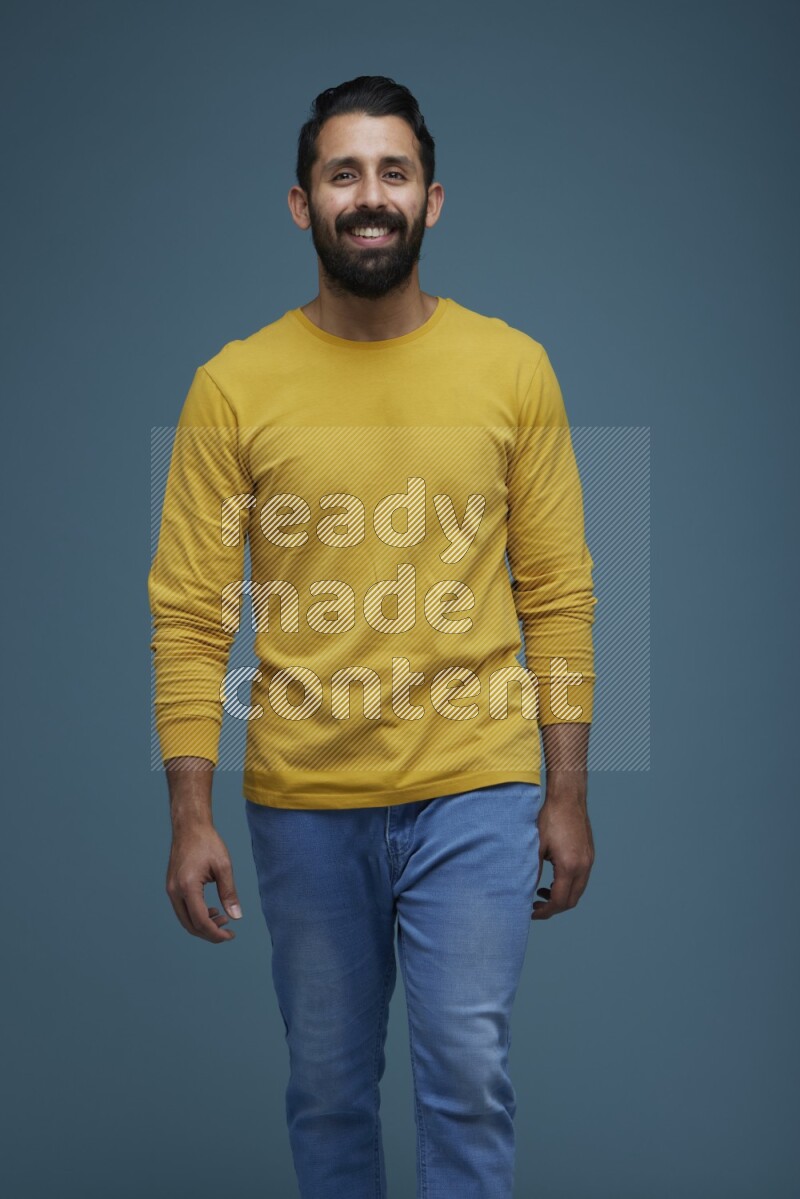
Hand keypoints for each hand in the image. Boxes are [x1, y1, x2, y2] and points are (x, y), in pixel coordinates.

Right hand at [166, 823, 242, 942]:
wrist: (190, 827)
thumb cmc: (207, 843)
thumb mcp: (223, 867)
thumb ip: (229, 893)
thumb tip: (236, 916)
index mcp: (187, 887)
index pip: (200, 921)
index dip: (215, 933)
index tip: (230, 935)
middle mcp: (174, 891)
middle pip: (190, 925)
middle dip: (209, 933)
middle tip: (228, 931)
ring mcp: (170, 889)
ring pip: (184, 919)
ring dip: (202, 925)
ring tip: (222, 918)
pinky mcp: (171, 886)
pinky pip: (182, 909)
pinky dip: (195, 915)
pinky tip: (211, 910)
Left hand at [532, 785, 594, 919]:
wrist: (568, 798)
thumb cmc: (550, 818)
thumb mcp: (536, 846)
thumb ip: (532, 870)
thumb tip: (523, 890)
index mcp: (569, 866)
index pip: (560, 901)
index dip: (545, 911)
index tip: (531, 911)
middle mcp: (583, 866)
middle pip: (571, 901)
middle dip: (553, 908)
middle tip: (535, 905)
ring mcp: (589, 861)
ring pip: (578, 891)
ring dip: (562, 897)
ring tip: (542, 892)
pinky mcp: (589, 855)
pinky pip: (581, 879)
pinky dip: (568, 885)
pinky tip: (554, 879)